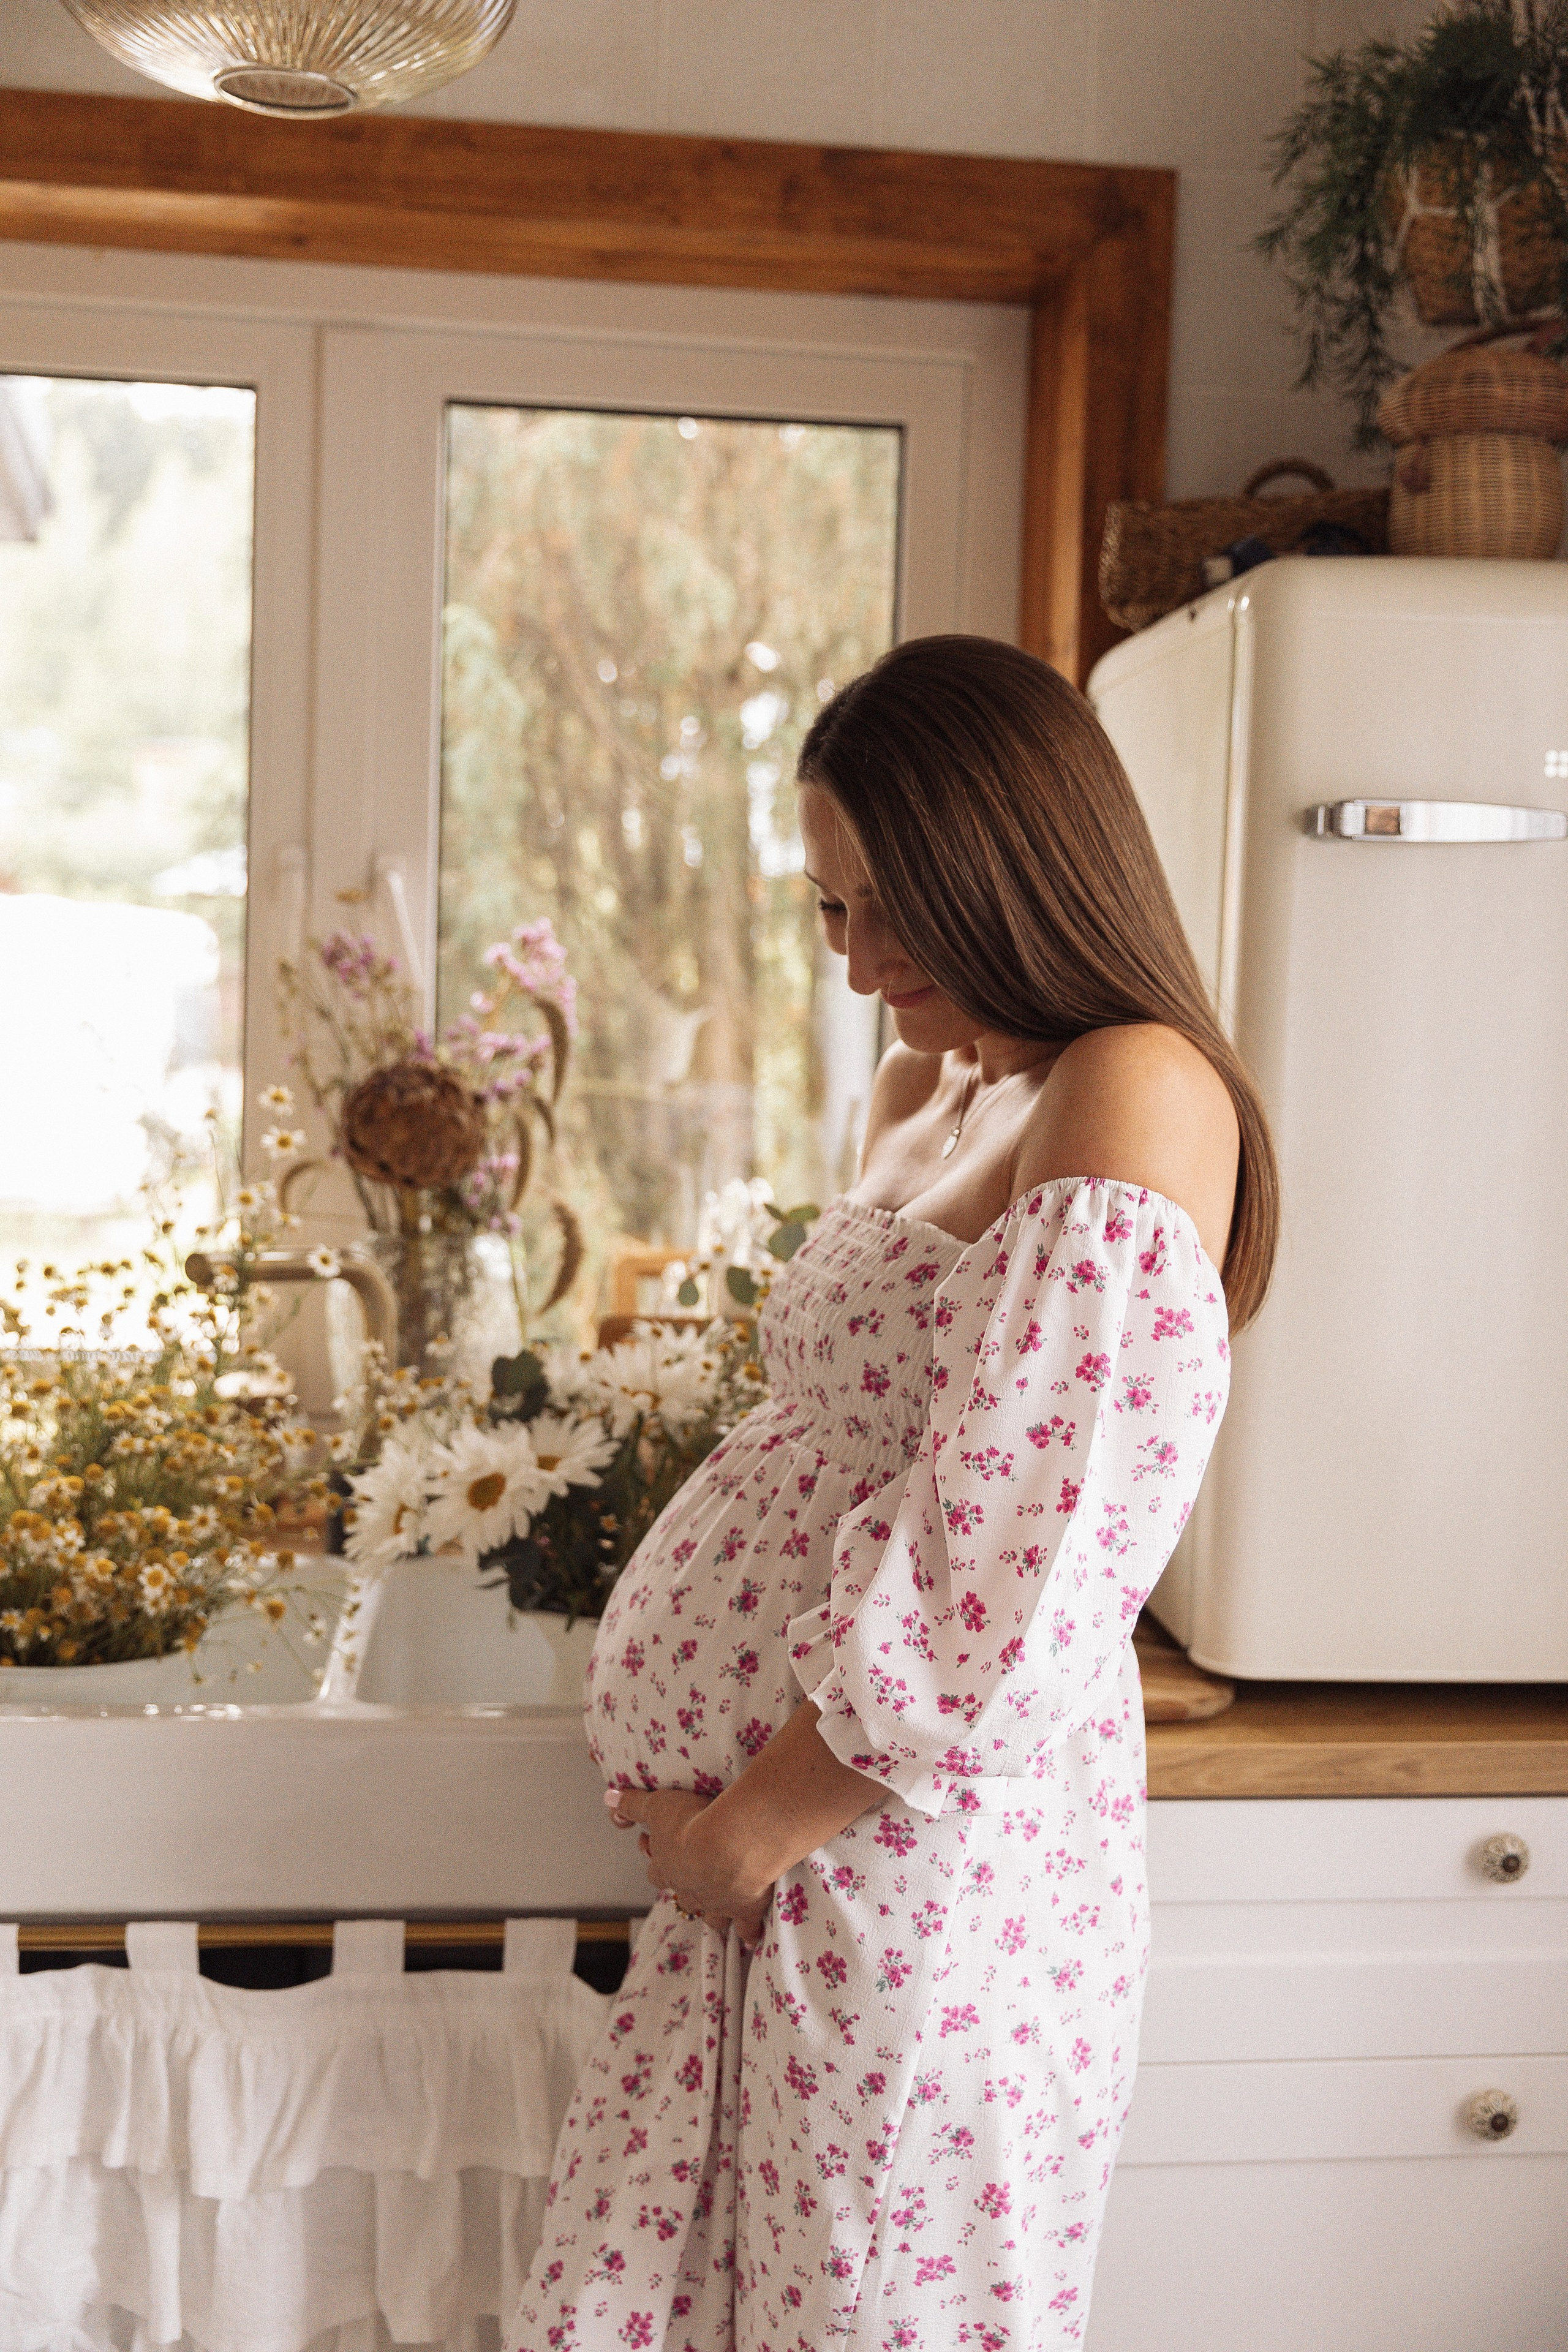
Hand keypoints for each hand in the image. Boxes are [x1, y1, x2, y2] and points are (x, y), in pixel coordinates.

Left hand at [605, 1785, 770, 1948]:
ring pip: (712, 1917)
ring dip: (716, 1914)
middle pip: (683, 1898)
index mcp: (667, 1869)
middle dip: (687, 1890)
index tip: (658, 1847)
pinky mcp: (745, 1911)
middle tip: (696, 1876)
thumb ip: (633, 1804)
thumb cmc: (691, 1822)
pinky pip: (746, 1929)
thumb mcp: (657, 1806)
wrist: (729, 1846)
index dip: (656, 1860)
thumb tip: (608, 1798)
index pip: (655, 1871)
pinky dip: (749, 1932)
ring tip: (722, 1909)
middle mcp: (689, 1892)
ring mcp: (717, 1905)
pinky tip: (752, 1936)